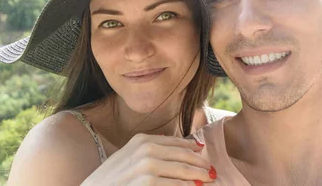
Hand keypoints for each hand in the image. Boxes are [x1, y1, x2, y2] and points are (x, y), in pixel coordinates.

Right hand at [81, 134, 215, 185]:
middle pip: (184, 156)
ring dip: (198, 179)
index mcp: (143, 140)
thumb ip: (149, 150)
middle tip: (212, 172)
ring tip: (207, 182)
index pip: (177, 143)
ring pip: (183, 173)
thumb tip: (181, 150)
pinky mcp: (147, 183)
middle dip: (200, 165)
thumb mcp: (127, 157)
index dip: (193, 149)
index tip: (203, 154)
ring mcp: (147, 167)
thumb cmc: (110, 180)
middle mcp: (146, 149)